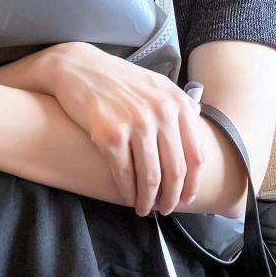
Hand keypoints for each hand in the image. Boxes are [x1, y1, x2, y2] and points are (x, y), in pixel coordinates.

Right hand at [42, 42, 204, 216]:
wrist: (77, 68)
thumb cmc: (117, 78)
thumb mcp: (156, 82)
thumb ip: (178, 100)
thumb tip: (198, 115)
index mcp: (176, 102)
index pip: (195, 154)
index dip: (192, 182)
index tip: (187, 197)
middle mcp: (161, 112)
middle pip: (175, 170)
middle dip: (171, 197)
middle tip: (165, 209)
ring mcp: (136, 123)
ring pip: (150, 177)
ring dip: (148, 200)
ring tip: (144, 208)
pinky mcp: (110, 134)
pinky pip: (123, 173)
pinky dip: (127, 192)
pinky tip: (127, 198)